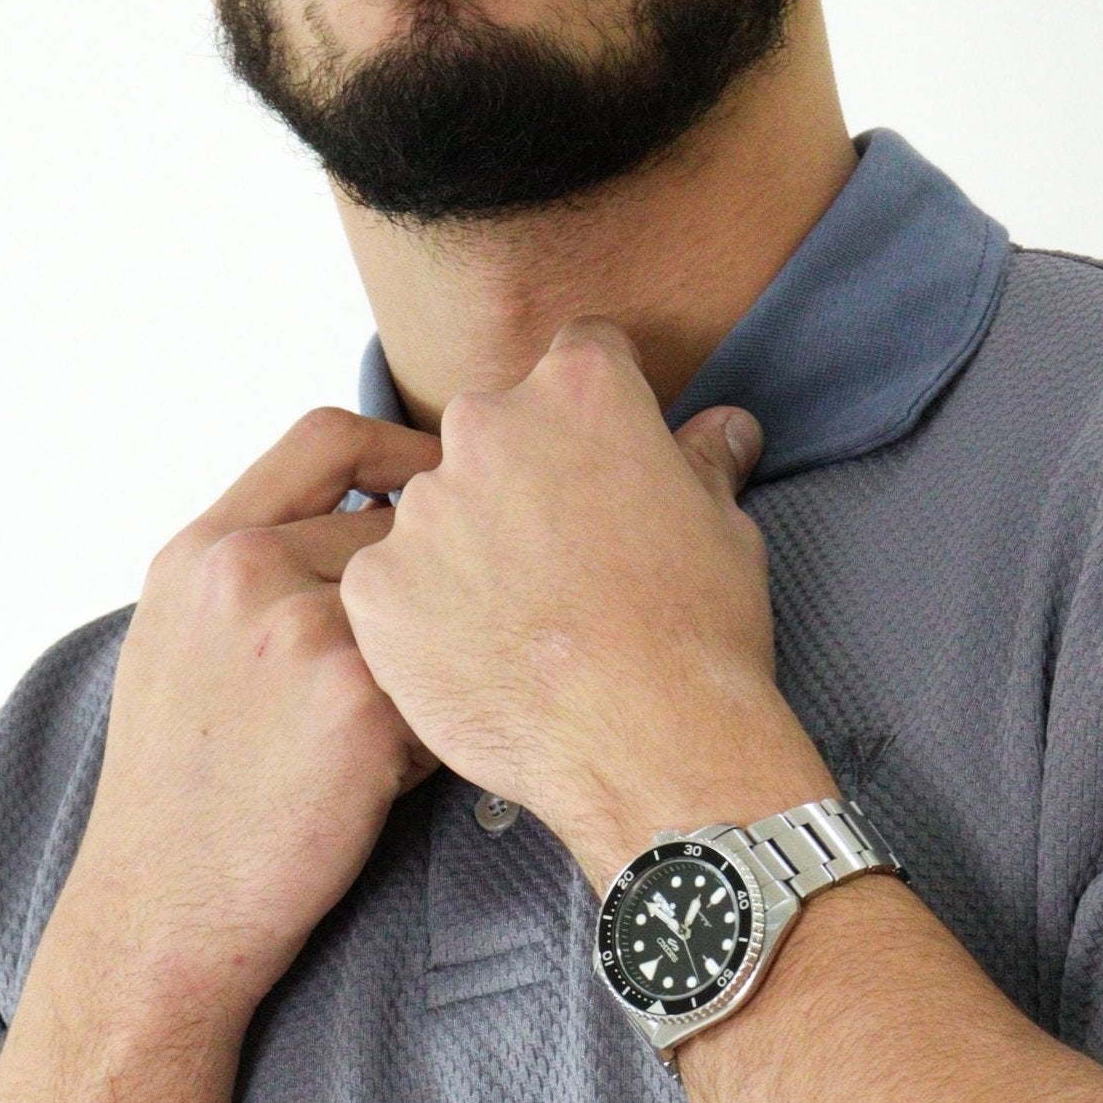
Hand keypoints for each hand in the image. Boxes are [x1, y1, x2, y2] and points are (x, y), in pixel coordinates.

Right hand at [60, 407, 442, 1019]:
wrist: (165, 905)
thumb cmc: (181, 791)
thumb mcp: (179, 645)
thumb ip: (249, 569)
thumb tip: (354, 522)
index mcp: (202, 547)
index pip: (327, 436)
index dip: (404, 449)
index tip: (447, 483)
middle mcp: (247, 569)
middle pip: (399, 527)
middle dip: (428, 589)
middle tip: (420, 664)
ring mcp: (303, 629)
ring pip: (430, 610)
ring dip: (432, 662)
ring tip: (383, 737)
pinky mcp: (359, 702)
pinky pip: (443, 685)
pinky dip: (435, 727)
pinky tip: (387, 778)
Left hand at [338, 319, 835, 890]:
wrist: (646, 742)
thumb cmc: (696, 636)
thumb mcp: (725, 532)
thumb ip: (703, 466)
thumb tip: (725, 430)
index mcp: (581, 390)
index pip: (578, 360)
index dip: (596, 419)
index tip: (604, 470)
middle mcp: (487, 426)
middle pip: (492, 434)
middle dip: (520, 485)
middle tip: (560, 568)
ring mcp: (424, 508)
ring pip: (436, 516)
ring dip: (467, 557)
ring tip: (519, 631)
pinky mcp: (377, 587)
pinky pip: (390, 590)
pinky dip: (422, 622)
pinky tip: (475, 663)